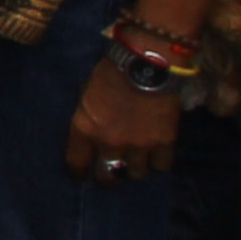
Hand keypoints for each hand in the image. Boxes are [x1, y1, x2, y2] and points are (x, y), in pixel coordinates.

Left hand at [63, 57, 179, 185]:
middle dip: (109, 176)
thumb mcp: (87, 91)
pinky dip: (159, 161)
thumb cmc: (112, 69)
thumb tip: (93, 125)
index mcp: (85, 128)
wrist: (146, 61)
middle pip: (108, 177)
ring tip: (138, 159)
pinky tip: (158, 153)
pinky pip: (161, 165)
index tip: (82, 173)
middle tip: (113, 171)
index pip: (76, 164)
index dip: (79, 172)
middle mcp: (109, 143)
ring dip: (136, 167)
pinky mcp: (163, 142)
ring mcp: (138, 145)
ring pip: (136, 174)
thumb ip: (90, 115)